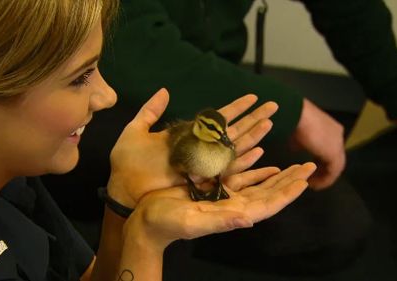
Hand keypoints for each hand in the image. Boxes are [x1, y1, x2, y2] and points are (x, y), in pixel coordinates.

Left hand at [107, 89, 277, 207]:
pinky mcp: (200, 179)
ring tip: (271, 123)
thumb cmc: (127, 162)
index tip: (253, 96)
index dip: (236, 106)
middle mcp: (199, 147)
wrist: (123, 188)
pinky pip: (226, 169)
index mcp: (187, 134)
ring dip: (253, 135)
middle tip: (274, 106)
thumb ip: (150, 111)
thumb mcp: (135, 130)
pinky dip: (244, 160)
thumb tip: (165, 90)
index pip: (218, 117)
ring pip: (234, 146)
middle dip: (253, 118)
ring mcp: (201, 163)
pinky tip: (260, 152)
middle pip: (233, 130)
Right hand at [125, 162, 316, 250]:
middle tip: (308, 165)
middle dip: (289, 180)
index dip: (287, 193)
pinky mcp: (211, 186)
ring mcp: (223, 195)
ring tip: (292, 162)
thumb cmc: (166, 224)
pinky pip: (238, 174)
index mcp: (231, 214)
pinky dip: (252, 165)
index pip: (268, 204)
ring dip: (275, 172)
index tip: (305, 180)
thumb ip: (221, 221)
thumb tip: (250, 218)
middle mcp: (232, 205)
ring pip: (257, 182)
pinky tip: (261, 155)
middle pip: (268, 192)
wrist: (146, 221)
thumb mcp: (192, 222)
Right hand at [290, 99, 344, 189]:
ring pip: (335, 165)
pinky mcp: (334, 153)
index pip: (327, 148)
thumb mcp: (294, 132)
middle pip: (333, 157)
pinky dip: (324, 180)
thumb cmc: (291, 119)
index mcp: (329, 127)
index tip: (309, 169)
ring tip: (311, 184)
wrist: (295, 113)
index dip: (319, 160)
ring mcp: (338, 143)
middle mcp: (337, 135)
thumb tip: (295, 149)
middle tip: (311, 179)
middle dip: (322, 170)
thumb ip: (298, 142)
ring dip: (323, 176)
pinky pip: (333, 171)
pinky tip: (313, 184)